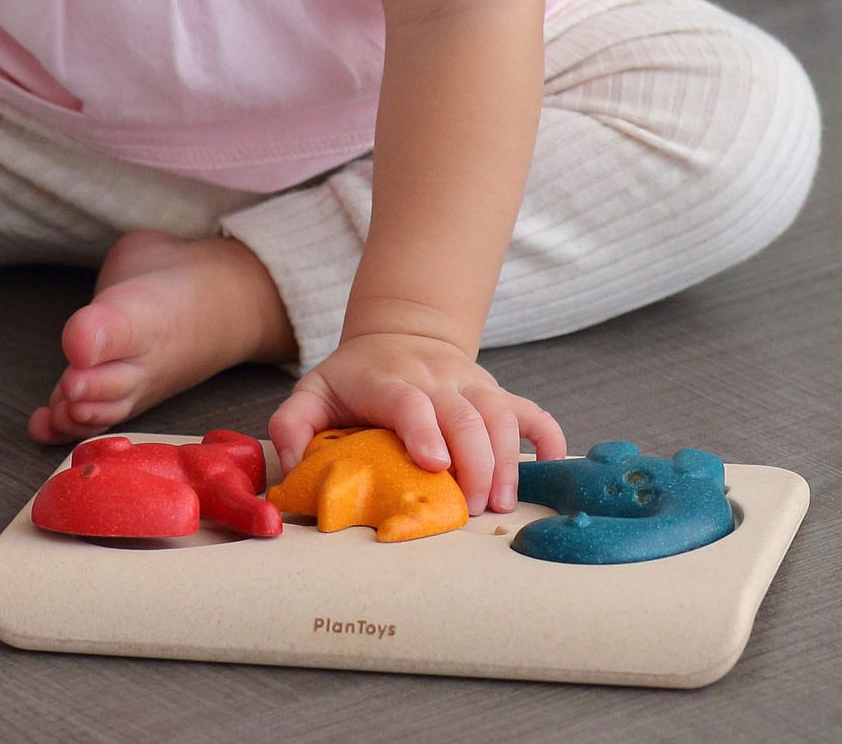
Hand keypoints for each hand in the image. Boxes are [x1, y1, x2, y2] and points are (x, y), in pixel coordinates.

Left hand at [268, 330, 567, 515]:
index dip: (423, 430)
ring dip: (507, 458)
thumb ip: (292, 425)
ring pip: (501, 414)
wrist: (399, 334)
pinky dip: (547, 437)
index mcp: (389, 380)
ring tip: (502, 501)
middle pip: (464, 415)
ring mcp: (470, 383)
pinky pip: (531, 410)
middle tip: (473, 507)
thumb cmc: (355, 378)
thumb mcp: (314, 392)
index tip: (435, 465)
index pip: (409, 401)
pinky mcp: (494, 392)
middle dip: (474, 461)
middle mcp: (435, 378)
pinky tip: (552, 465)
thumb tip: (290, 465)